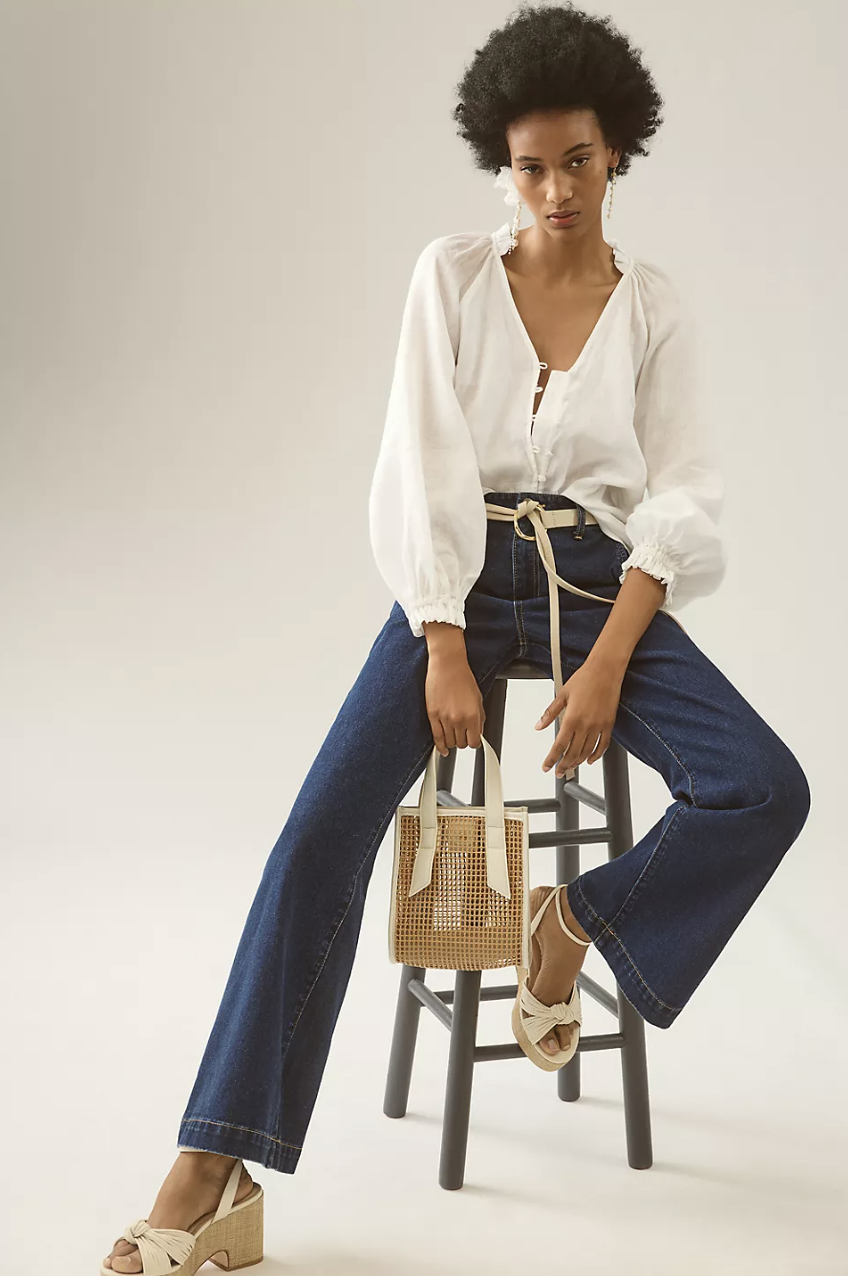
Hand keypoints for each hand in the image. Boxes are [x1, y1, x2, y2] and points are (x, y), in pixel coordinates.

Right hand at [425, 650, 485, 754]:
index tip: (472, 739)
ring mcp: (444, 718)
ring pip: (449, 742)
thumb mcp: (478, 698)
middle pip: (461, 743)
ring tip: (453, 734)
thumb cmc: (463, 677)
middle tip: (463, 733)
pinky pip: (436, 737)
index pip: (474, 742)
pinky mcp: (432, 715)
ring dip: (452, 741)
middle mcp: (459, 719)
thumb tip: (478, 731)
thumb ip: (479, 717)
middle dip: (463, 740)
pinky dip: (440, 746)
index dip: (474, 742)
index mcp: (473, 715)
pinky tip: (443, 750)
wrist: (447, 665)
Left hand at [534, 660, 623, 775]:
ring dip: (577, 762)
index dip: (551, 760)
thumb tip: (538, 726)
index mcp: (571, 718)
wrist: (605, 670)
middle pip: (572, 753)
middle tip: (558, 772)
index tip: (547, 767)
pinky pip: (603, 745)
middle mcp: (586, 725)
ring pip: (587, 752)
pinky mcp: (609, 724)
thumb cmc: (584, 678)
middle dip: (564, 765)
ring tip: (570, 767)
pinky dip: (596, 756)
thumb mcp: (562, 695)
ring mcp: (599, 726)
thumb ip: (549, 713)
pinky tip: (589, 760)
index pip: (559, 746)